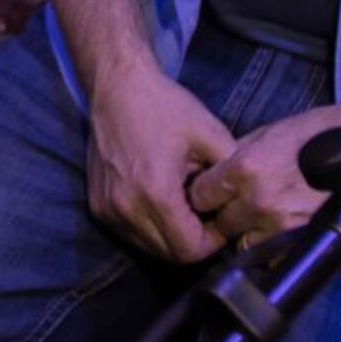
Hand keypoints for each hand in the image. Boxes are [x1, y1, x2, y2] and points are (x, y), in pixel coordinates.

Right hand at [85, 65, 240, 263]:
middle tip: (204, 215)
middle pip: (169, 255)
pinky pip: (130, 234)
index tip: (220, 220)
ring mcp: (107, 209)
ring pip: (148, 248)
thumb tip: (242, 207)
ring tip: (182, 207)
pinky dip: (149, 228)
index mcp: (156, 192)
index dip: (212, 242)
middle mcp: (126, 208)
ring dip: (170, 237)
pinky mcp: (98, 206)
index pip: (189, 250)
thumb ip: (231, 176)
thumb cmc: (164, 106)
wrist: (117, 86)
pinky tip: (160, 202)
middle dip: (192, 242)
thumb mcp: (211, 134)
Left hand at [188, 100, 340, 246]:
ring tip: (255, 219)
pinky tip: (275, 231)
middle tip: (231, 206)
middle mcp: (259, 201)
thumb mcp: (266, 134)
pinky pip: (271, 257)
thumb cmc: (317, 132)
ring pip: (241, 243)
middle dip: (221, 214)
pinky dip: (269, 247)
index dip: (202, 194)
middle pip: (219, 222)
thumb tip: (212, 173)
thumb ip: (235, 157)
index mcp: (245, 169)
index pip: (200, 195)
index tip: (207, 194)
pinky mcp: (303, 241)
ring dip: (244, 233)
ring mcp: (282, 225)